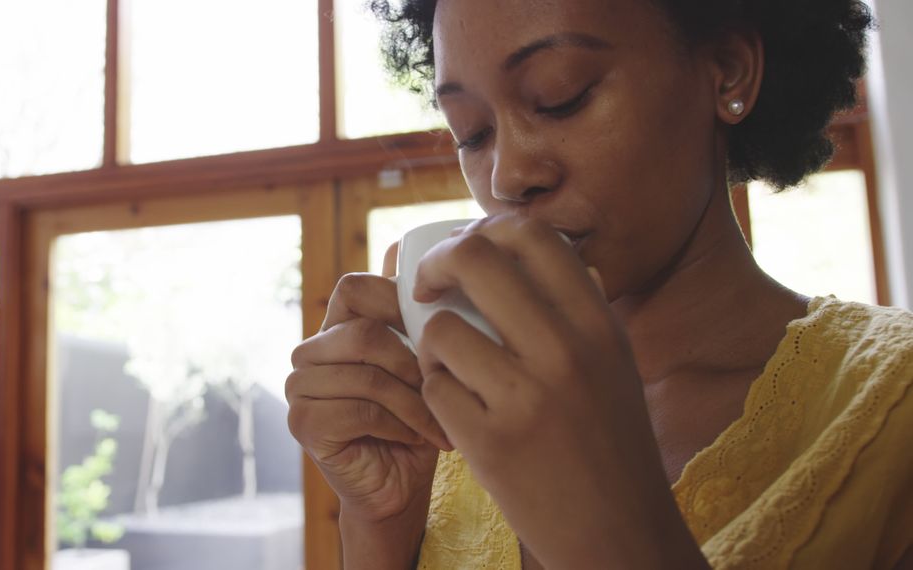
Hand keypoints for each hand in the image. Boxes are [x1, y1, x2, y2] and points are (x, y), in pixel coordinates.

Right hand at [287, 246, 450, 566]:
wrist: (400, 486)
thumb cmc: (417, 419)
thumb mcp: (425, 360)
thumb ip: (414, 313)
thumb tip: (406, 244)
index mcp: (336, 327)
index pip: (355, 287)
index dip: (398, 302)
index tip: (436, 335)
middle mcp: (310, 351)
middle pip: (364, 332)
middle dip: (415, 364)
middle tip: (446, 389)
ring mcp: (300, 387)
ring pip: (367, 374)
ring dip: (415, 402)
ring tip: (442, 421)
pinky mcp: (303, 423)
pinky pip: (361, 409)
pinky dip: (402, 425)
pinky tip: (421, 438)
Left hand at [412, 215, 706, 568]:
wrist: (621, 533)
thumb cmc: (611, 443)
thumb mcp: (613, 364)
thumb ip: (576, 306)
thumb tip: (527, 248)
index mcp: (598, 325)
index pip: (532, 234)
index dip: (484, 229)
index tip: (466, 253)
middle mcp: (565, 352)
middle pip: (475, 259)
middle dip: (436, 265)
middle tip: (427, 287)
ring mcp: (525, 398)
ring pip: (438, 329)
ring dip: (431, 345)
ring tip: (450, 366)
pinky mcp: (489, 443)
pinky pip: (432, 388)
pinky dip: (435, 393)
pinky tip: (458, 409)